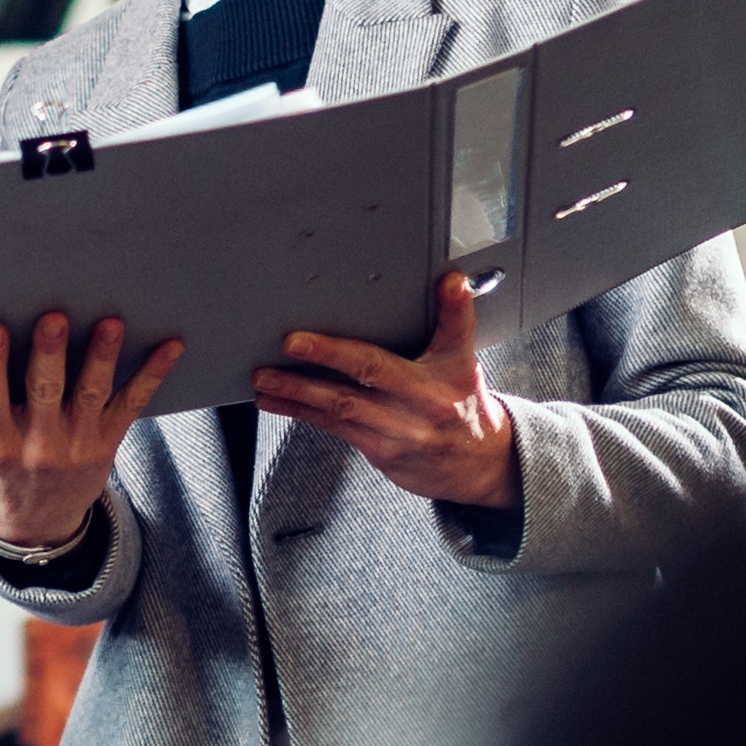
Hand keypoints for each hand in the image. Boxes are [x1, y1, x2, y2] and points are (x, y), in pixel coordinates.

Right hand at [0, 310, 181, 549]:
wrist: (37, 525)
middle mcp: (38, 445)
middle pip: (45, 392)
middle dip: (49, 354)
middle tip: (53, 316)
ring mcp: (78, 443)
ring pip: (92, 394)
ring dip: (102, 358)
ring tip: (110, 322)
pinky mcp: (108, 440)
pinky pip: (134, 403)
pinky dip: (154, 374)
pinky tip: (172, 344)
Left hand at [258, 271, 519, 508]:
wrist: (480, 465)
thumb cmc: (465, 403)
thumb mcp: (465, 359)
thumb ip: (454, 320)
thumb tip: (452, 280)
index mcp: (445, 374)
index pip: (439, 338)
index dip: (436, 313)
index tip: (427, 290)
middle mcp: (422, 403)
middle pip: (371, 373)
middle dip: (327, 356)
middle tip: (289, 342)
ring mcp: (400, 431)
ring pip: (343, 407)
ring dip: (299, 391)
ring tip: (265, 377)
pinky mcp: (381, 452)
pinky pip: (336, 428)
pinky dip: (302, 412)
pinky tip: (275, 401)